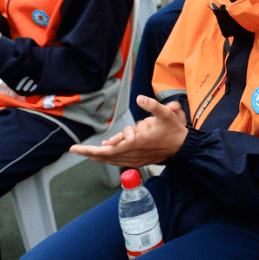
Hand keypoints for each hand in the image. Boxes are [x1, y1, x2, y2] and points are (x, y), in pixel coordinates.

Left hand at [70, 96, 188, 166]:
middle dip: (90, 152)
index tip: (77, 148)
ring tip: (87, 152)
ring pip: (112, 160)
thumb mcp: (165, 114)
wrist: (183, 147)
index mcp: (137, 143)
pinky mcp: (139, 160)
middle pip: (106, 156)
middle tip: (75, 149)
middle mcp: (134, 153)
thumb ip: (152, 105)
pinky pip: (119, 161)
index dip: (91, 149)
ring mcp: (136, 159)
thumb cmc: (173, 131)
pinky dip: (109, 159)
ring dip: (99, 156)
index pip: (108, 150)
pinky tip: (104, 156)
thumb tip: (140, 98)